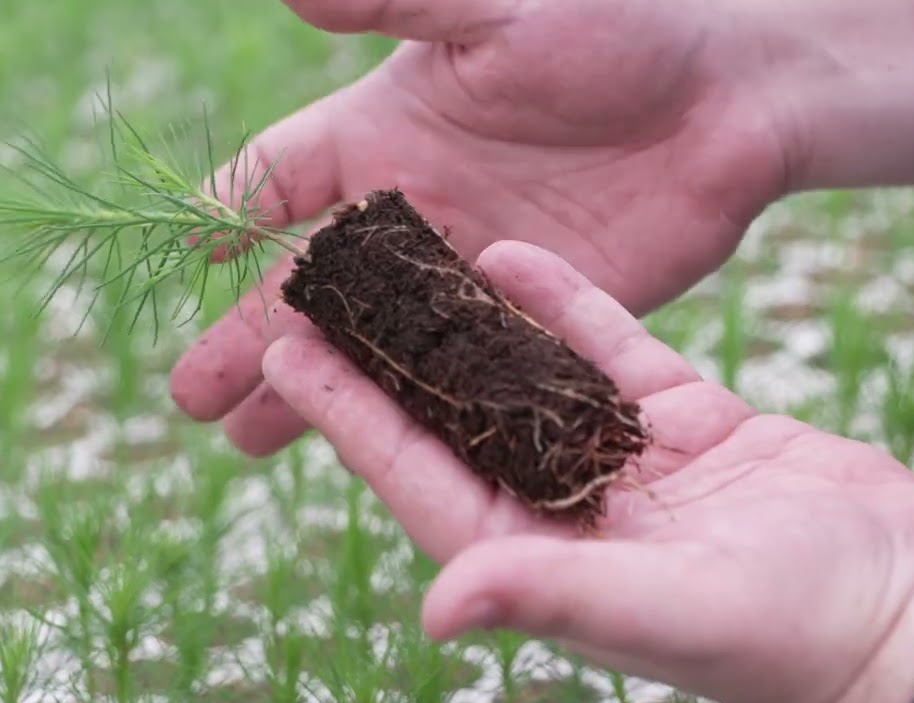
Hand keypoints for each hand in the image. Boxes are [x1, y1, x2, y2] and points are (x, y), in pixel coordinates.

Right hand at [168, 0, 792, 455]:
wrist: (734, 95)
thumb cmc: (618, 26)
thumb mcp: (497, 10)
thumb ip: (397, 0)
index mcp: (387, 133)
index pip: (282, 176)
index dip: (228, 210)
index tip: (179, 249)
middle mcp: (416, 212)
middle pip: (310, 286)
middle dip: (248, 336)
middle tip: (188, 396)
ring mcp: (470, 276)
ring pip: (373, 344)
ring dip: (315, 391)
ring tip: (245, 441)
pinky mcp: (530, 322)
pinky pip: (455, 373)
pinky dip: (411, 410)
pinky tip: (372, 446)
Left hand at [256, 240, 913, 702]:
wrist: (907, 613)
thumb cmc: (786, 636)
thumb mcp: (663, 612)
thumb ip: (550, 592)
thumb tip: (437, 608)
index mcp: (538, 558)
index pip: (417, 476)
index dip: (347, 417)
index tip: (285, 357)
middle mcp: (567, 510)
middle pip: (456, 419)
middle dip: (387, 359)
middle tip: (320, 293)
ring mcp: (625, 464)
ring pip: (529, 377)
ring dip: (468, 324)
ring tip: (404, 261)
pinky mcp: (688, 425)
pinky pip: (612, 351)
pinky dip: (569, 306)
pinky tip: (516, 259)